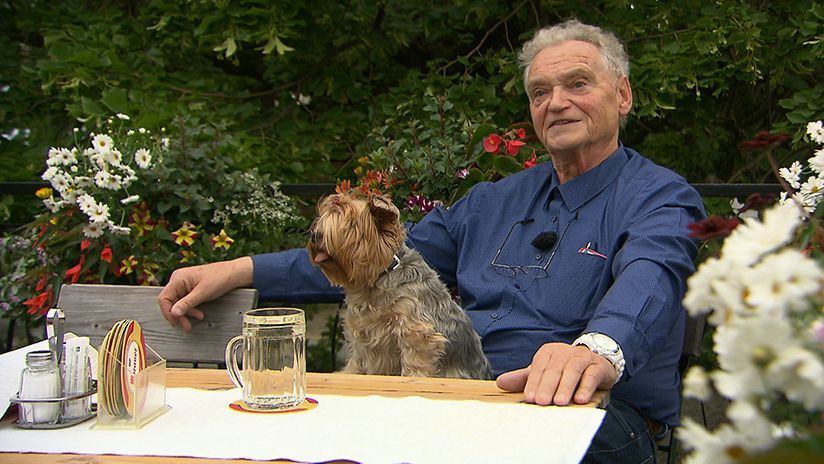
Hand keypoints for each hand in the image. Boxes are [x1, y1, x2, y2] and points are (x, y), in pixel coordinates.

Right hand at [158, 257, 253, 331]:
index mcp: (178, 278)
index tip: (175, 322)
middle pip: (171, 302)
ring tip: (196, 319)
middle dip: (179, 315)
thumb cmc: (220, 277)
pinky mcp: (190, 288)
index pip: (164, 298)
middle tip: (186, 325)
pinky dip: (191, 309)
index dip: (168, 312)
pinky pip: (185, 301)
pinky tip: (198, 314)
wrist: (234, 274)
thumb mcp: (203, 293)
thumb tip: (174, 312)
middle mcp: (179, 280)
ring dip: (186, 313)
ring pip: (178, 303)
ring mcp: (184, 284)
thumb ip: (187, 303)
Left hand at [495, 342, 616, 405]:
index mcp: (548, 352)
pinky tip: (581, 399)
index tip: (530, 398)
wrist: (595, 361)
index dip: (534, 382)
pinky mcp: (598, 366)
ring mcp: (582, 358)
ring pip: (573, 371)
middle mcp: (565, 353)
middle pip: (555, 369)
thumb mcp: (543, 372)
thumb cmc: (564, 370)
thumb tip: (500, 383)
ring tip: (560, 402)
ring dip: (566, 387)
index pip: (539, 367)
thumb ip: (523, 378)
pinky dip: (586, 387)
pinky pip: (591, 376)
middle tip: (542, 402)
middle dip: (548, 386)